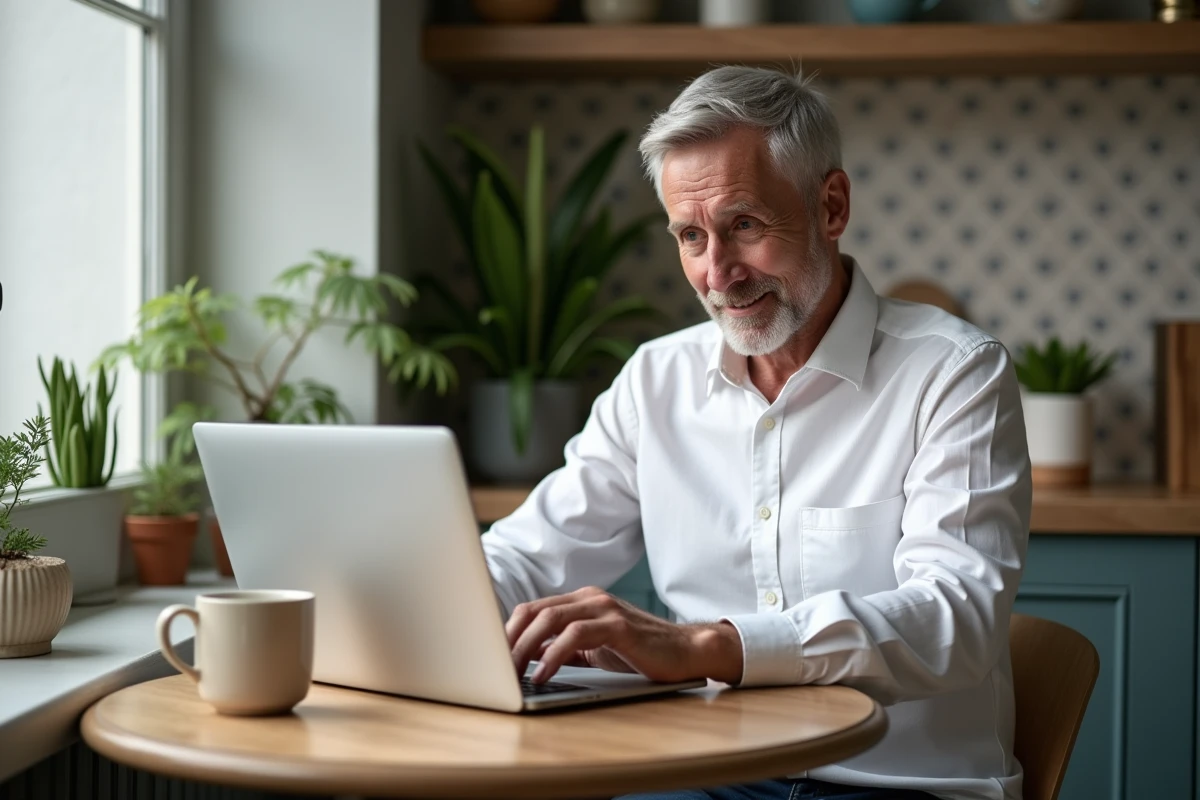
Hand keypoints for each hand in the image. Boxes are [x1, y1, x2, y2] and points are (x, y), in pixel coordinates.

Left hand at [506, 586, 743, 684]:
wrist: (686, 652)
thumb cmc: (640, 652)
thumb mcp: (594, 649)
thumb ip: (563, 648)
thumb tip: (525, 659)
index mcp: (580, 601)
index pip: (532, 610)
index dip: (507, 631)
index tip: (489, 657)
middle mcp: (590, 599)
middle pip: (534, 611)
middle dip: (508, 640)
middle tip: (493, 668)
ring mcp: (604, 609)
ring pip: (550, 620)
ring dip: (524, 648)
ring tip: (511, 674)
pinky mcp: (618, 626)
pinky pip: (575, 636)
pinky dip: (553, 655)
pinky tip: (542, 675)